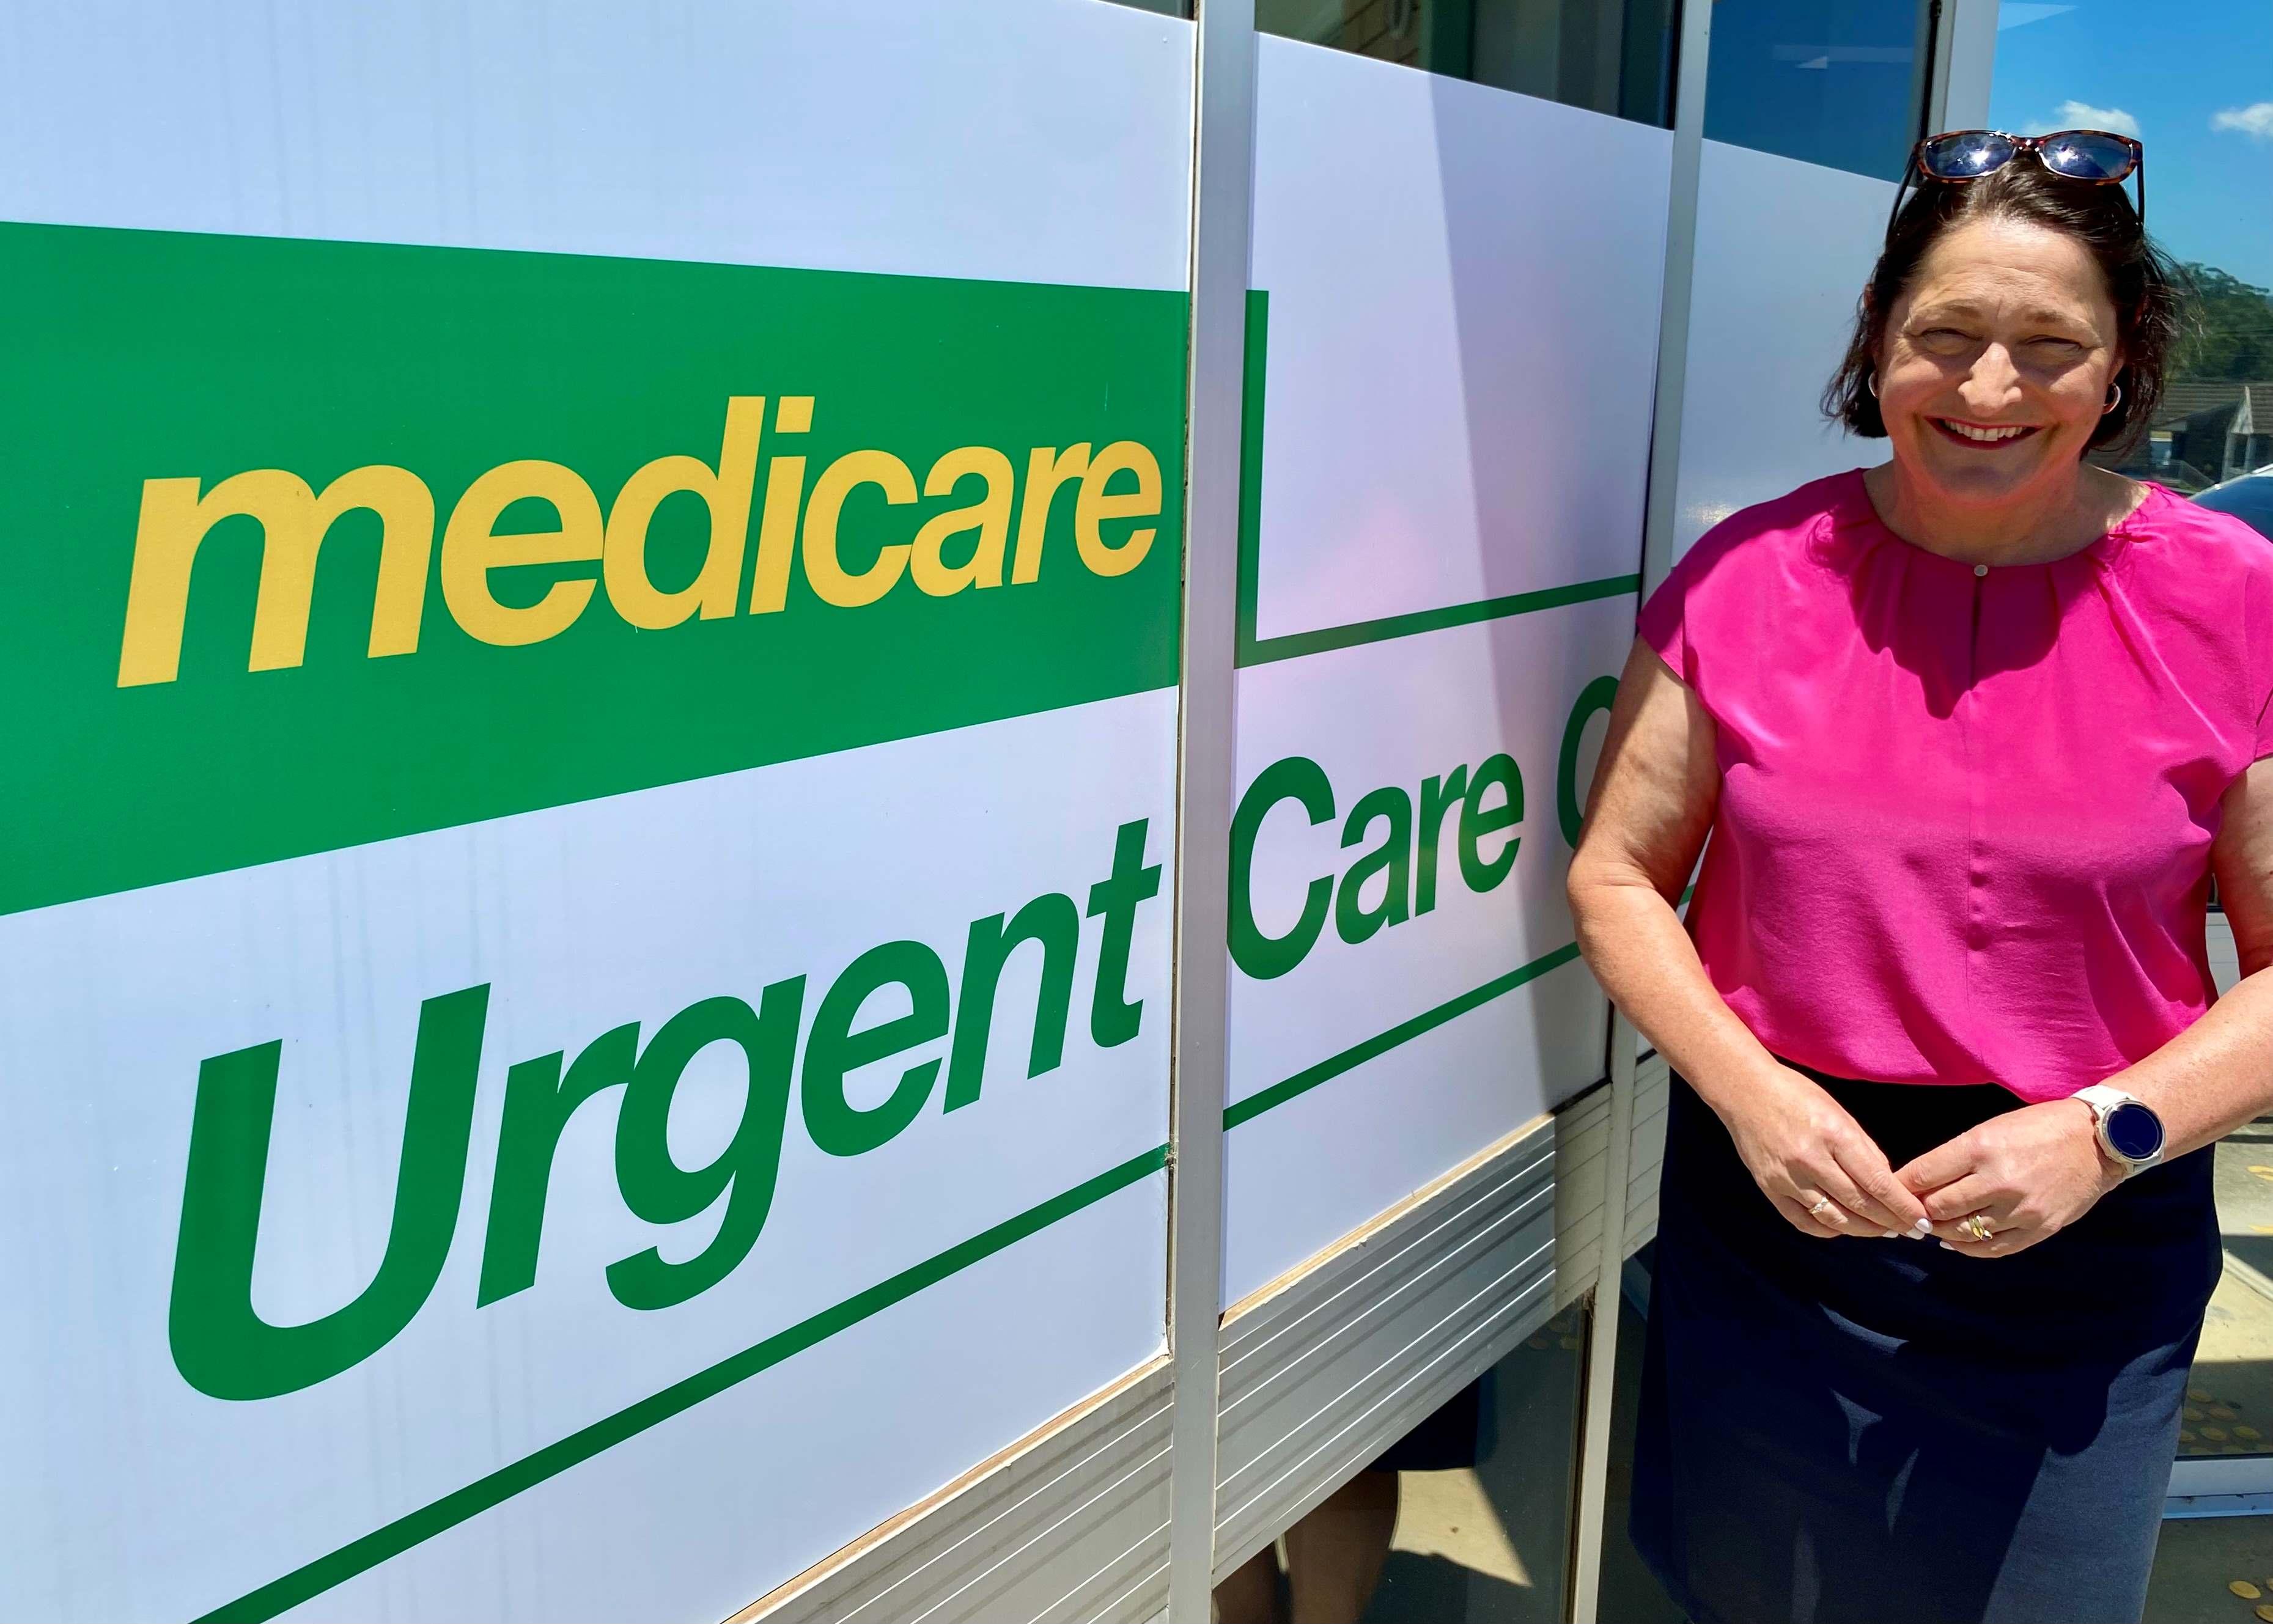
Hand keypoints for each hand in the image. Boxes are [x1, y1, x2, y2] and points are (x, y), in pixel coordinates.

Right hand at [1711, 1063, 1933, 1238]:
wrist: (1743, 1091)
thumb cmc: (1796, 1095)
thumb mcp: (1839, 1113)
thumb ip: (1865, 1150)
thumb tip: (1887, 1184)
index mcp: (1833, 1135)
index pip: (1877, 1182)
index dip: (1903, 1207)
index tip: (1922, 1221)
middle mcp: (1809, 1159)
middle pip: (1859, 1205)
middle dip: (1892, 1222)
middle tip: (1912, 1231)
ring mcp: (1786, 1177)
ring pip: (1834, 1219)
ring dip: (1865, 1230)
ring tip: (1883, 1230)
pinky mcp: (1769, 1189)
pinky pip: (1804, 1222)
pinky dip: (1830, 1230)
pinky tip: (1845, 1226)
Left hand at [1893, 1099, 2121, 1257]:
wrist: (2097, 1142)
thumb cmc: (2037, 1129)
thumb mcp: (1989, 1129)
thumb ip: (1954, 1157)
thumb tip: (1917, 1183)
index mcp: (1981, 1148)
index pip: (1923, 1175)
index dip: (1900, 1186)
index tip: (1889, 1190)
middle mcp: (1999, 1181)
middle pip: (1939, 1207)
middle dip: (1918, 1210)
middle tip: (1907, 1211)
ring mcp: (2021, 1209)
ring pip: (1963, 1232)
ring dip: (1940, 1231)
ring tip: (1931, 1225)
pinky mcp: (2040, 1229)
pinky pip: (1994, 1249)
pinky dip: (1968, 1248)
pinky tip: (1956, 1241)